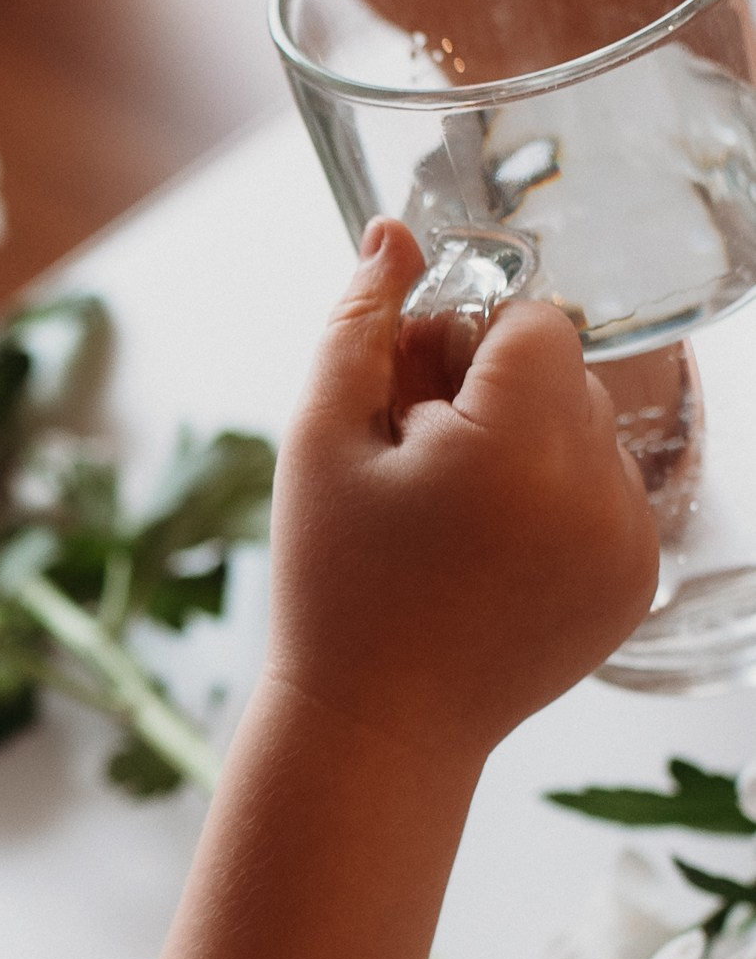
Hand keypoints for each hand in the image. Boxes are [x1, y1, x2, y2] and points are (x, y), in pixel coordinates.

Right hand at [266, 217, 658, 763]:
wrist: (379, 726)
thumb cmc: (334, 583)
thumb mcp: (319, 439)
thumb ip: (360, 324)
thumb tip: (393, 232)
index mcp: (517, 448)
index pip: (534, 325)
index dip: (463, 355)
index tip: (413, 415)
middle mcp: (596, 491)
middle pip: (569, 371)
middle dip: (497, 396)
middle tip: (422, 468)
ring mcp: (629, 541)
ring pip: (592, 428)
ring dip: (530, 445)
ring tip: (455, 517)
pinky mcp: (639, 579)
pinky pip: (609, 490)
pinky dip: (557, 501)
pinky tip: (492, 555)